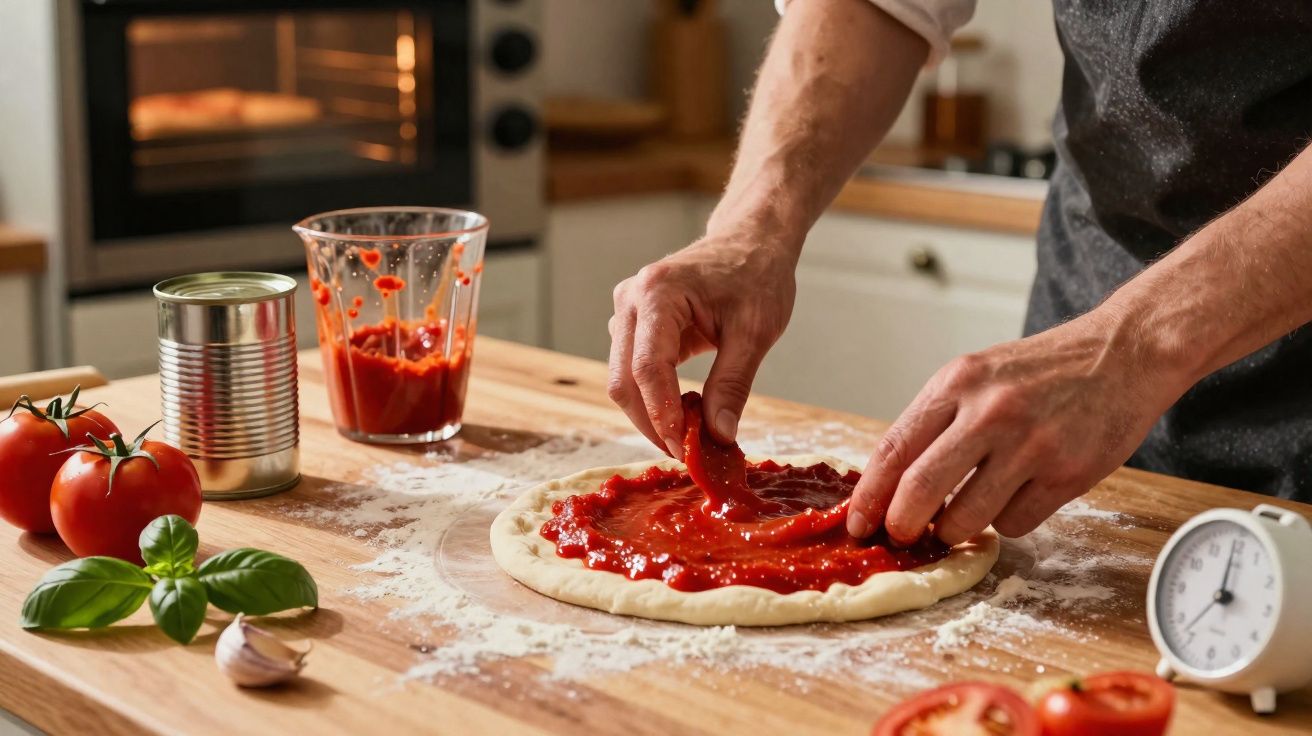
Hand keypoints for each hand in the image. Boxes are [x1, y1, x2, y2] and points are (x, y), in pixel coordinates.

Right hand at [608, 235, 796, 455]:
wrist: (751, 242)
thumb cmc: (756, 275)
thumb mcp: (755, 332)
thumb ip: (733, 384)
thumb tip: (718, 436)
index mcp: (658, 293)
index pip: (647, 368)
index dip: (663, 415)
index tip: (686, 449)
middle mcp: (631, 300)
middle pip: (624, 380)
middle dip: (652, 423)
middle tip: (687, 453)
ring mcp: (627, 311)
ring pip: (624, 380)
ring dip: (651, 413)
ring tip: (691, 435)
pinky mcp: (634, 324)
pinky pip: (633, 370)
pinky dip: (654, 398)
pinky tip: (685, 411)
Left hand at [847, 309, 1191, 544]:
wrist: (1123, 355)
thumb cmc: (1040, 372)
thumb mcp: (975, 376)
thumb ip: (934, 422)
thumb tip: (888, 485)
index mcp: (956, 384)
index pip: (893, 450)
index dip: (869, 496)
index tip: (858, 524)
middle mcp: (990, 412)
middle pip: (921, 490)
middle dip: (902, 525)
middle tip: (901, 537)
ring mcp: (1031, 445)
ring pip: (968, 518)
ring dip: (955, 530)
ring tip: (962, 516)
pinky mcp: (1068, 474)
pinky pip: (1015, 523)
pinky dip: (1006, 522)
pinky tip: (1016, 496)